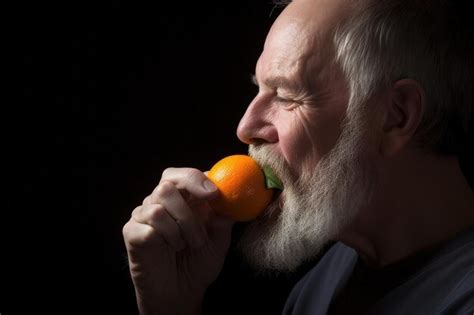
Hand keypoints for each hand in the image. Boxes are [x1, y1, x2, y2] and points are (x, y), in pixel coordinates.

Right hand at [123, 168, 233, 314]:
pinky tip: (171, 248)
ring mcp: (145, 215)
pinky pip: (148, 226)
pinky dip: (166, 238)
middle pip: (167, 182)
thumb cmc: (199, 262)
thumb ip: (223, 218)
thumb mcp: (219, 240)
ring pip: (158, 205)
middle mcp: (162, 202)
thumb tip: (231, 200)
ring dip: (181, 227)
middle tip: (203, 221)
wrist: (181, 292)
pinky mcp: (133, 231)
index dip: (197, 178)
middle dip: (189, 202)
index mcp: (183, 198)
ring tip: (188, 244)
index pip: (184, 175)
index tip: (214, 193)